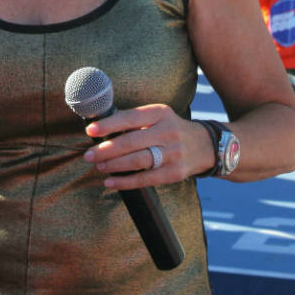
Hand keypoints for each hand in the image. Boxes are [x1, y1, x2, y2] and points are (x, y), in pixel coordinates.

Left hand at [81, 104, 214, 189]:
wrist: (206, 145)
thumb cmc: (170, 130)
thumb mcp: (158, 117)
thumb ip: (135, 122)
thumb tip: (101, 132)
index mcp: (160, 113)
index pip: (130, 118)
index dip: (109, 125)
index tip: (90, 131)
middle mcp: (168, 131)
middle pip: (131, 141)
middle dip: (106, 149)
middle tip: (88, 155)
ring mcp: (173, 153)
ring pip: (138, 161)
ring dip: (114, 165)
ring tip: (98, 166)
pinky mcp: (175, 173)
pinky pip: (146, 179)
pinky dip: (125, 182)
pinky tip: (110, 182)